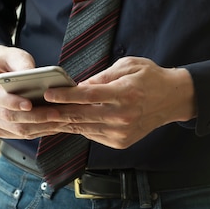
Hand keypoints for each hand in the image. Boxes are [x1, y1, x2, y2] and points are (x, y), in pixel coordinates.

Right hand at [0, 45, 76, 138]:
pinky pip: (18, 134)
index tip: (30, 104)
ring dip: (39, 126)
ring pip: (14, 128)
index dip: (11, 102)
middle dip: (33, 117)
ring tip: (60, 120)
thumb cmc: (7, 62)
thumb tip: (33, 75)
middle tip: (56, 113)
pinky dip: (37, 131)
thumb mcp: (14, 55)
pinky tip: (53, 125)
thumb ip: (22, 64)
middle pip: (7, 116)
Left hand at [42, 56, 196, 148]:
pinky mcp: (120, 142)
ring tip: (43, 116)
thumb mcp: (128, 66)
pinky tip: (65, 121)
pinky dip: (78, 127)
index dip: (66, 96)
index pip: (89, 96)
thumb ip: (102, 77)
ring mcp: (121, 133)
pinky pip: (92, 134)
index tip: (48, 94)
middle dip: (56, 112)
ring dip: (63, 122)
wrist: (174, 100)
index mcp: (125, 94)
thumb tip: (76, 86)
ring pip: (84, 127)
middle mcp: (123, 116)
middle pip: (81, 115)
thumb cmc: (150, 78)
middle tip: (35, 109)